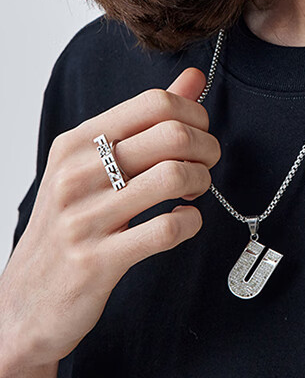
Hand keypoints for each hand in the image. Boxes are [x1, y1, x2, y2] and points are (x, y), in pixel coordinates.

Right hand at [0, 68, 220, 371]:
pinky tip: (183, 224)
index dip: (195, 114)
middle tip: (205, 166)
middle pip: (171, 134)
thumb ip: (147, 119)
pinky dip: (190, 223)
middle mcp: (75, 174)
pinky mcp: (98, 260)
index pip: (153, 103)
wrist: (25, 301)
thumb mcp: (94, 164)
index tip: (200, 134)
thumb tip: (194, 77)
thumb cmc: (69, 224)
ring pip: (173, 176)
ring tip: (193, 194)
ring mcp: (84, 218)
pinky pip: (166, 229)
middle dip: (206, 148)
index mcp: (75, 143)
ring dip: (201, 183)